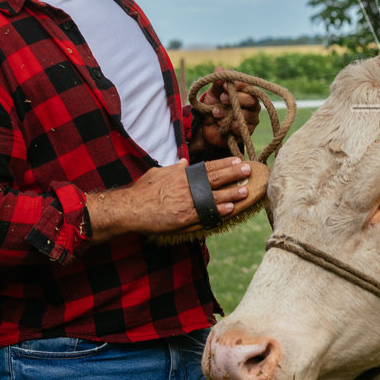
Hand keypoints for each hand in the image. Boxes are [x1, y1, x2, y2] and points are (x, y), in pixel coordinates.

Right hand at [87, 158, 269, 241]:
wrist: (130, 209)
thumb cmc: (143, 191)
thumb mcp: (158, 173)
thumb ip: (174, 168)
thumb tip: (185, 162)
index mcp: (182, 175)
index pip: (208, 167)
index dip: (225, 164)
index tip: (238, 160)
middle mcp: (187, 187)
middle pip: (215, 179)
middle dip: (234, 175)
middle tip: (249, 171)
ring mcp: (187, 203)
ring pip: (214, 197)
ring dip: (232, 194)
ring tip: (246, 190)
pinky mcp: (184, 219)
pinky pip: (206, 215)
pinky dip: (219, 212)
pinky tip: (231, 209)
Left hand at [192, 69, 260, 151]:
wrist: (205, 127)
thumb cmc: (213, 106)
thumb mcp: (213, 93)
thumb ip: (217, 82)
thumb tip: (219, 68)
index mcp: (246, 94)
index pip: (249, 87)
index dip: (238, 85)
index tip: (223, 86)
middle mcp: (252, 106)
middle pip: (252, 101)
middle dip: (236, 99)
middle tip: (222, 98)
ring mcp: (251, 120)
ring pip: (246, 115)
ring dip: (228, 113)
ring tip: (215, 112)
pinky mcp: (246, 133)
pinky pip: (243, 129)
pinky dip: (232, 126)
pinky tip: (222, 125)